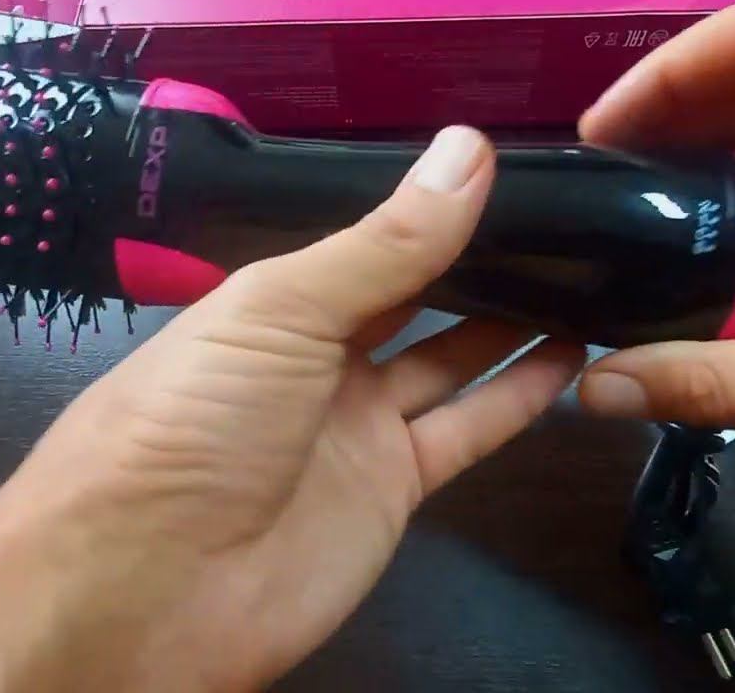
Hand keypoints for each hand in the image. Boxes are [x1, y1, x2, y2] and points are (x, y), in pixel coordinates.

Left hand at [0, 127, 585, 692]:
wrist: (149, 586)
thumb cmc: (192, 420)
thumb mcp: (281, 311)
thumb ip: (383, 243)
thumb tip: (468, 150)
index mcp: (274, 300)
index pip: (366, 238)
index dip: (431, 205)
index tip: (512, 165)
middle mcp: (317, 356)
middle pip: (411, 297)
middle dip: (475, 259)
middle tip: (564, 216)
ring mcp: (356, 425)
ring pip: (448, 360)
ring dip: (509, 322)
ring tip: (585, 272)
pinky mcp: (393, 489)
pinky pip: (466, 429)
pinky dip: (517, 395)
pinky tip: (572, 354)